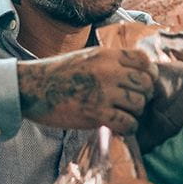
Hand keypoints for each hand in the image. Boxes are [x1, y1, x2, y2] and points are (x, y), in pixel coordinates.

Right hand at [17, 48, 158, 133]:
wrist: (33, 87)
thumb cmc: (58, 73)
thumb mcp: (86, 56)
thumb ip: (110, 62)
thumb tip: (134, 72)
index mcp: (107, 55)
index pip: (144, 60)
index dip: (149, 73)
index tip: (145, 82)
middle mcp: (109, 71)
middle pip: (145, 84)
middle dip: (144, 95)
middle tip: (134, 103)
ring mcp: (103, 92)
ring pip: (138, 104)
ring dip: (135, 113)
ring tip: (124, 115)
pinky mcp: (96, 113)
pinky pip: (127, 123)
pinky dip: (128, 128)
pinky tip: (120, 128)